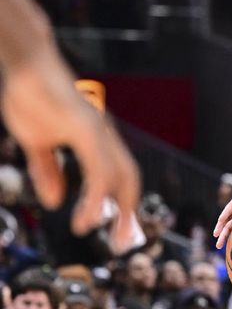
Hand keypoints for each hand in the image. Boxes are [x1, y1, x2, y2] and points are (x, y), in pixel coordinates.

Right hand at [0, 48, 140, 252]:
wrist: (25, 64)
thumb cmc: (32, 98)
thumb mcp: (37, 143)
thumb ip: (48, 170)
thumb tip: (55, 201)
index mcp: (97, 141)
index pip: (120, 176)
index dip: (124, 204)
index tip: (120, 232)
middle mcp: (104, 137)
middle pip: (129, 179)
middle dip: (130, 213)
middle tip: (123, 244)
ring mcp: (97, 131)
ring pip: (119, 176)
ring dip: (114, 210)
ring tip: (102, 235)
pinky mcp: (85, 127)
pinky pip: (99, 167)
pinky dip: (97, 196)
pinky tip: (87, 217)